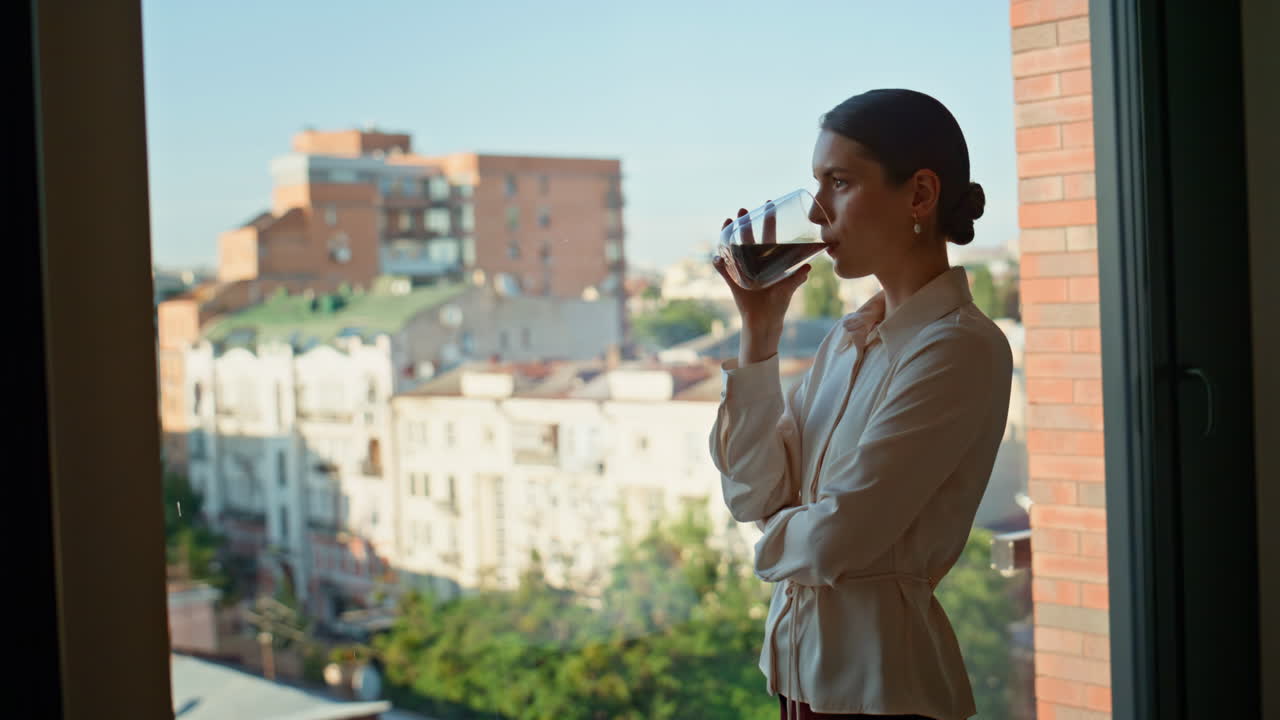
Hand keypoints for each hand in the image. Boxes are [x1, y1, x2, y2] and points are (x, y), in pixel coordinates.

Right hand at [713, 207, 811, 362]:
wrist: (764, 322)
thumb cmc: (778, 305)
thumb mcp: (787, 289)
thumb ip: (796, 278)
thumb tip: (808, 267)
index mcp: (769, 260)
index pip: (769, 236)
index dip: (769, 221)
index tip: (769, 204)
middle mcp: (754, 262)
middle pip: (748, 237)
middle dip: (745, 223)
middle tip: (742, 209)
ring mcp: (742, 270)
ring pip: (734, 248)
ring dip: (729, 234)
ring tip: (727, 222)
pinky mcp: (733, 280)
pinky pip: (723, 269)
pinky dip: (719, 263)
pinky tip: (716, 257)